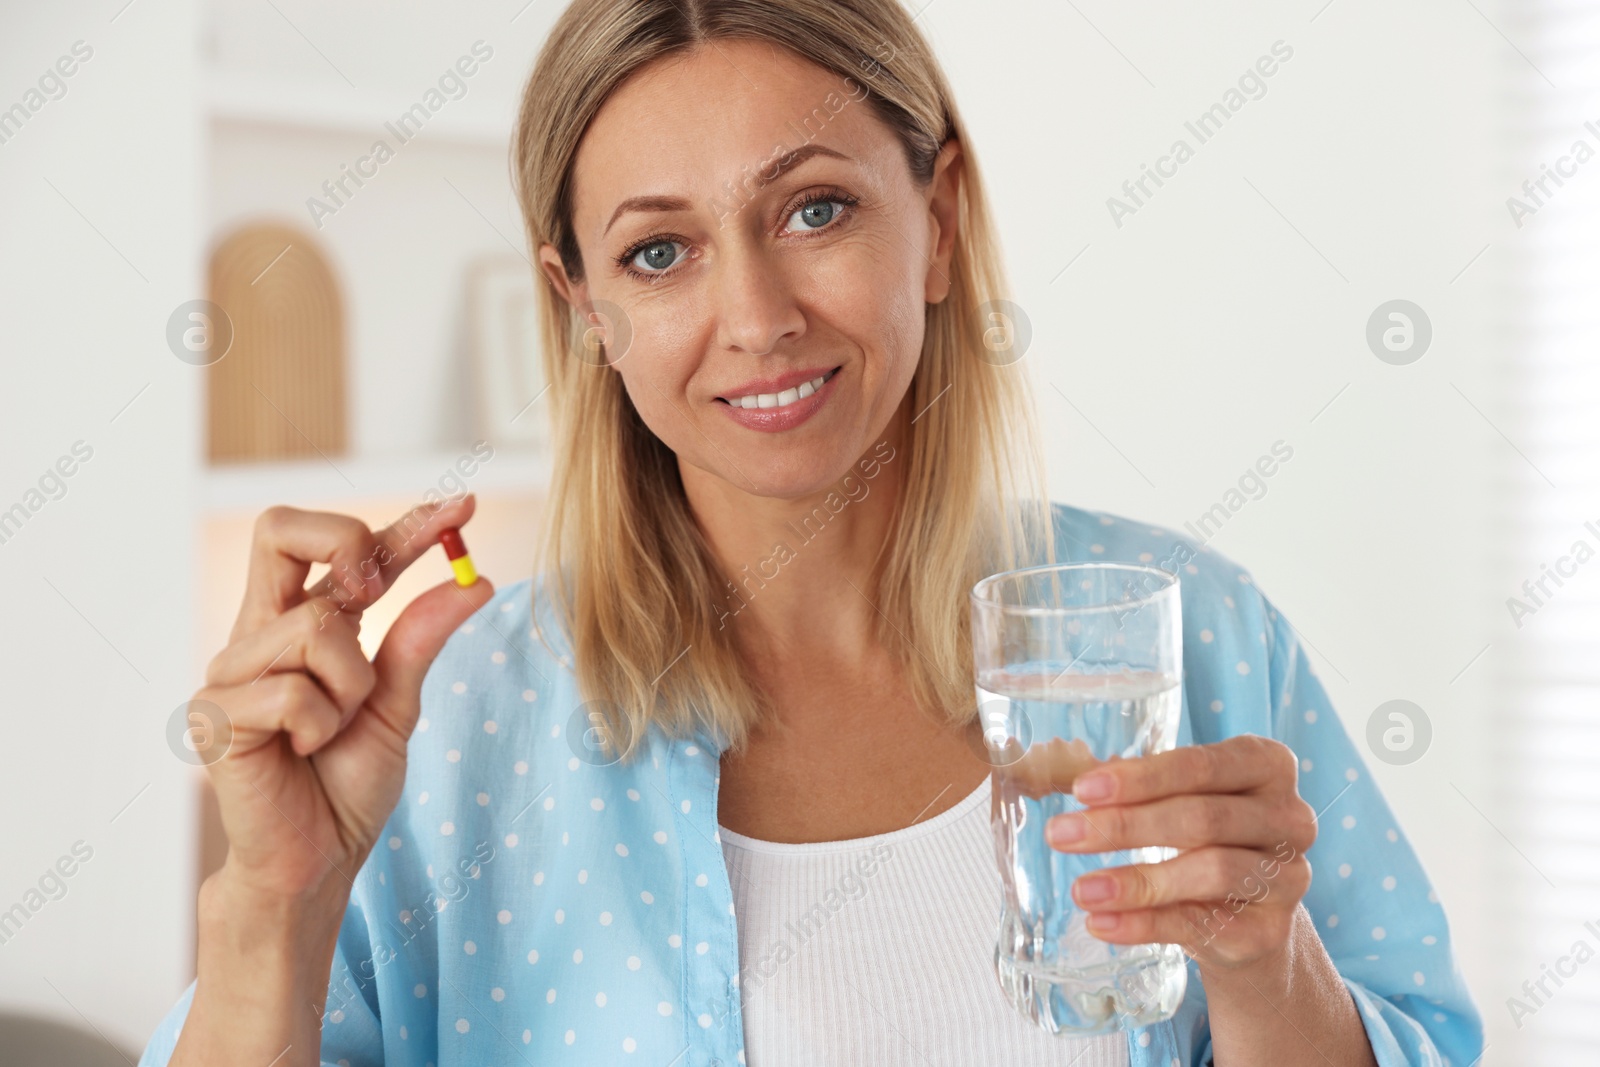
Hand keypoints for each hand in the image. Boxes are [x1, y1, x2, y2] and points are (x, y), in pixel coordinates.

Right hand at [192, 494, 493, 901]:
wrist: (315, 860)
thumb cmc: (345, 785)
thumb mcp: (399, 704)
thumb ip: (422, 641)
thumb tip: (475, 581)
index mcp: (302, 624)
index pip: (343, 549)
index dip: (403, 523)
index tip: (461, 509)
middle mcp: (258, 633)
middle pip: (279, 529)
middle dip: (347, 544)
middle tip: (377, 592)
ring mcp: (229, 670)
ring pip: (314, 628)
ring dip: (351, 686)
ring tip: (333, 729)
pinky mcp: (214, 714)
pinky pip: (293, 692)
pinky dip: (321, 726)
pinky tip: (302, 753)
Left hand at [1044, 734, 1316, 973]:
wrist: (1247, 912)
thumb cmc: (1204, 834)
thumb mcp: (1177, 798)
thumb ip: (1130, 784)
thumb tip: (1060, 771)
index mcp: (1266, 766)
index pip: (1202, 765)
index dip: (1141, 778)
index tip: (1082, 790)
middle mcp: (1290, 818)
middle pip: (1202, 818)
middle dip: (1124, 826)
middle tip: (1061, 833)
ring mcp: (1288, 877)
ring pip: (1210, 872)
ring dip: (1136, 881)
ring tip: (1081, 890)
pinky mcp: (1270, 931)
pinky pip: (1201, 925)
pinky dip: (1145, 924)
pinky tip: (1102, 922)